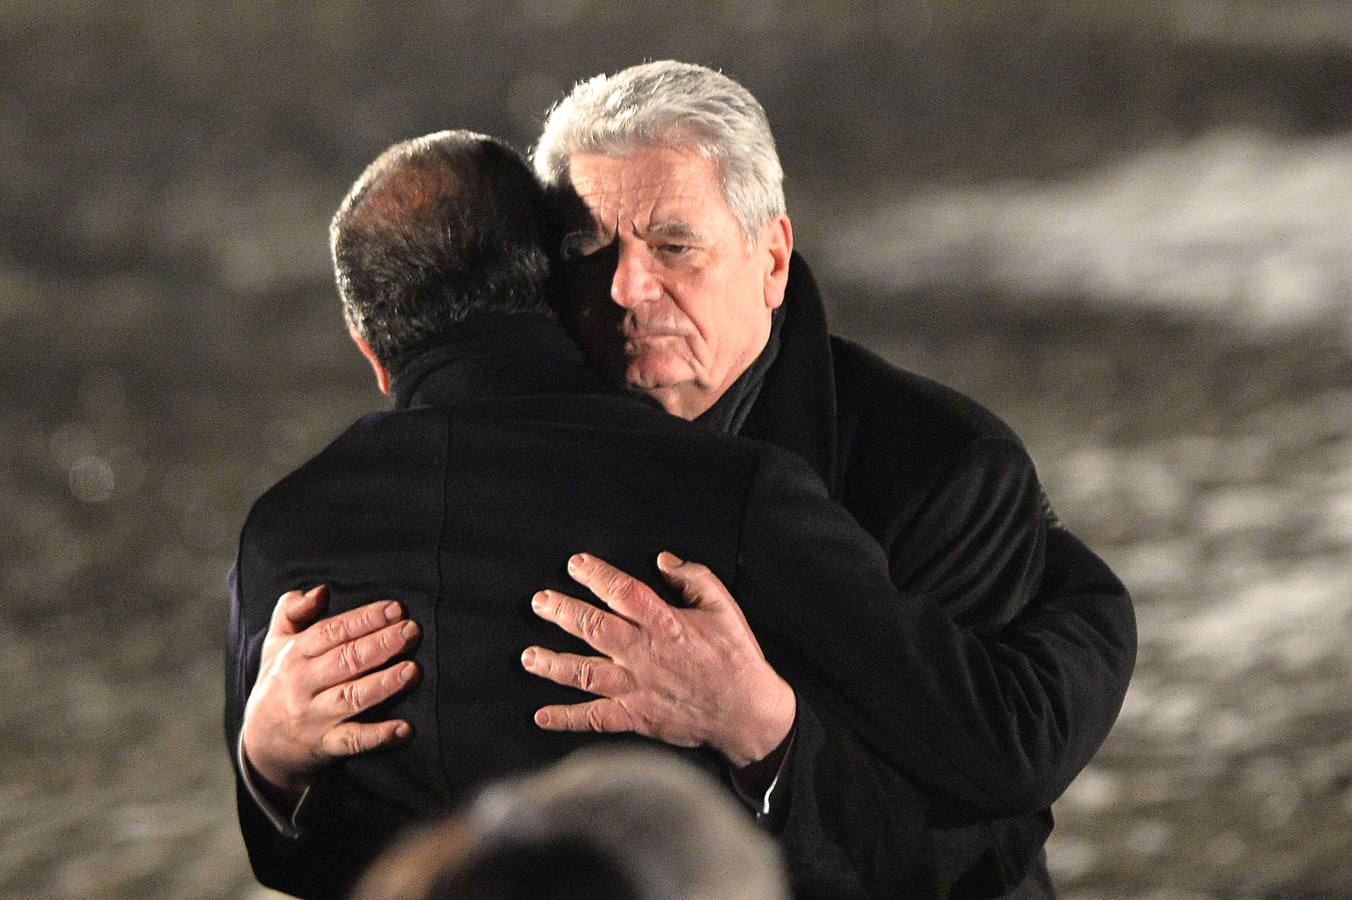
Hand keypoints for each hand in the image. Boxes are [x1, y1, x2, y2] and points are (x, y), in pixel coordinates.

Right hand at [240, 585, 420, 799]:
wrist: (261, 743)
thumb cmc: (279, 682)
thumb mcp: (276, 643)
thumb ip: (293, 610)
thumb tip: (321, 591)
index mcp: (294, 655)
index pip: (332, 632)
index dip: (364, 619)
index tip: (396, 609)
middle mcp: (302, 685)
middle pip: (345, 661)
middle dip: (380, 645)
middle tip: (411, 631)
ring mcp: (314, 717)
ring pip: (351, 698)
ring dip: (383, 685)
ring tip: (412, 671)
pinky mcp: (325, 745)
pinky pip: (353, 741)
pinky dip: (379, 736)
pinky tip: (404, 728)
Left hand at [521, 552, 795, 767]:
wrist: (747, 713)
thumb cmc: (736, 659)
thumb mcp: (724, 607)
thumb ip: (695, 579)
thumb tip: (664, 560)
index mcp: (666, 624)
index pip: (623, 592)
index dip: (596, 575)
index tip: (576, 564)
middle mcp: (644, 654)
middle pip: (594, 628)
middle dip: (562, 612)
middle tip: (540, 601)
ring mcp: (637, 688)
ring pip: (585, 673)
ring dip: (552, 663)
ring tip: (528, 656)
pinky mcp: (636, 717)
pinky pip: (595, 719)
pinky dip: (566, 719)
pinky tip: (541, 715)